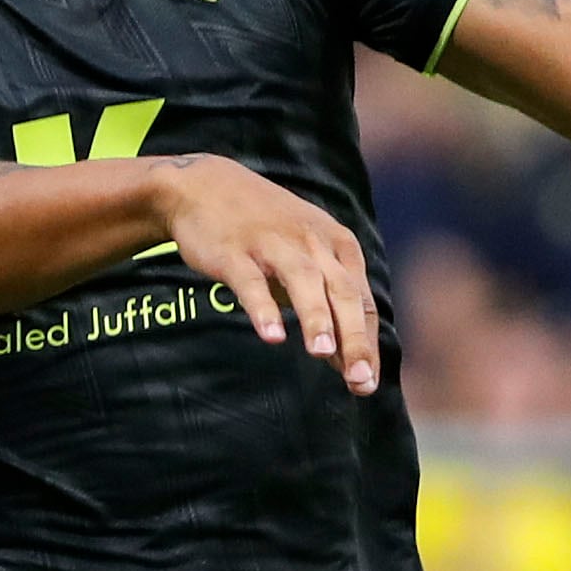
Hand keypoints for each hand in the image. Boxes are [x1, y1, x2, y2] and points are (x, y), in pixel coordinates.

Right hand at [147, 154, 380, 393]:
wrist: (203, 187)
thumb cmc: (263, 232)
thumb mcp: (305, 256)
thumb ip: (327, 302)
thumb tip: (348, 360)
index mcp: (335, 244)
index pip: (360, 299)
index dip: (366, 341)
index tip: (367, 383)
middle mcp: (311, 242)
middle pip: (341, 292)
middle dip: (353, 338)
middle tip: (360, 380)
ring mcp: (273, 244)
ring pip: (303, 282)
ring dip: (315, 317)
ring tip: (321, 354)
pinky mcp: (234, 252)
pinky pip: (251, 283)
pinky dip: (263, 308)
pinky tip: (272, 336)